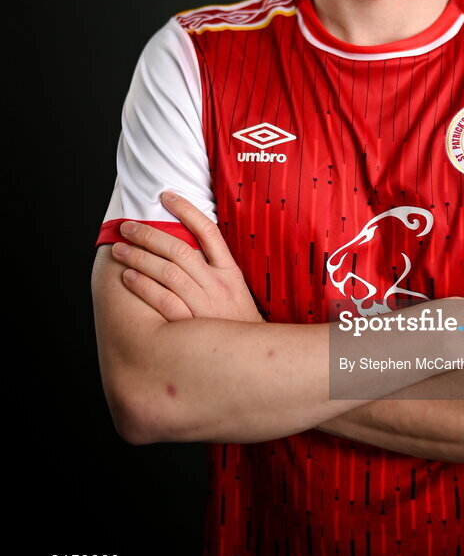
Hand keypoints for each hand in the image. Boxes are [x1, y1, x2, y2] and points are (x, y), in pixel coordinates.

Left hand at [112, 191, 262, 322]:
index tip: (166, 196)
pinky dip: (144, 287)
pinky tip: (128, 277)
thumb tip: (189, 243)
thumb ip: (216, 268)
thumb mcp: (237, 290)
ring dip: (140, 258)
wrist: (251, 359)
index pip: (208, 231)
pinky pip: (163, 301)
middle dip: (149, 234)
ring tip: (120, 249)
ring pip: (168, 272)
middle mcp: (218, 284)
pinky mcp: (192, 325)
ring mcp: (205, 304)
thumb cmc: (237, 322)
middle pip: (179, 249)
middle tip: (127, 227)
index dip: (186, 210)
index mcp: (230, 271)